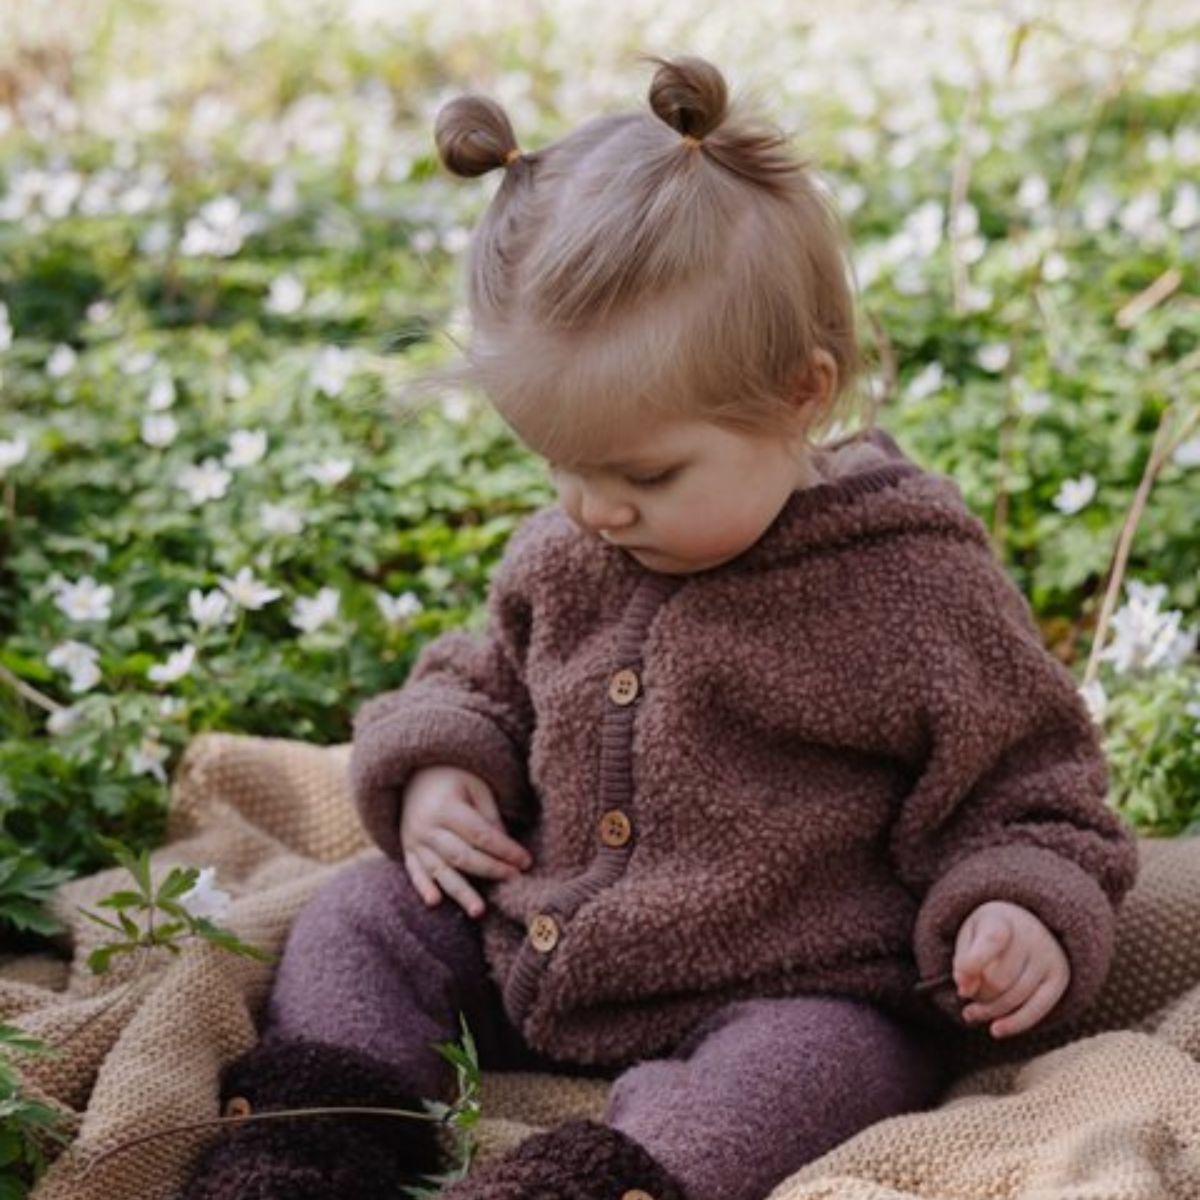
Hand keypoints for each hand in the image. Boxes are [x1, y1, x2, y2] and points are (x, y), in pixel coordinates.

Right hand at [400, 765, 533, 918]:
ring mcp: (414, 841)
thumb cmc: (452, 777)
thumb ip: (490, 816)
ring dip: (460, 892)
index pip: (480, 835)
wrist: (413, 773)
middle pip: (462, 856)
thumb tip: (507, 849)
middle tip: (514, 881)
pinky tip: (435, 903)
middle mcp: (427, 827)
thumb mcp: (475, 786)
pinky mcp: (407, 850)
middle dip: (490, 870)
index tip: (525, 861)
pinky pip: (414, 873)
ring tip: (479, 911)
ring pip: (439, 871)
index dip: (504, 850)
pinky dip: (424, 888)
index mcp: (446, 808)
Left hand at [952, 900, 1069, 1037]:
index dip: (972, 965)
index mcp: (1003, 920)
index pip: (992, 941)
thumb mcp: (969, 937)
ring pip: (1014, 998)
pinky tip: (995, 1030)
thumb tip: (964, 991)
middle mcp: (1031, 936)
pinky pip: (1037, 1009)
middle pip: (997, 979)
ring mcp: (1048, 957)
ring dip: (989, 1011)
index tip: (959, 985)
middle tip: (966, 994)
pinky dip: (1014, 1024)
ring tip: (970, 1013)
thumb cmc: (989, 933)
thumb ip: (963, 961)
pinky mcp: (1059, 978)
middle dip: (977, 993)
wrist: (1029, 922)